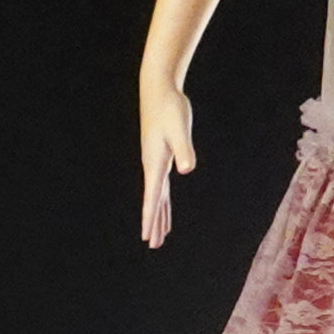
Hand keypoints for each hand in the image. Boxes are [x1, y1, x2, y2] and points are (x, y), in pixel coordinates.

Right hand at [139, 65, 194, 248]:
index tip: (147, 238)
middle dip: (154, 223)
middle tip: (153, 245)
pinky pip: (161, 184)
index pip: (152, 197)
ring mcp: (156, 161)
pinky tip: (163, 203)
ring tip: (159, 232)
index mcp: (155, 163)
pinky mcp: (161, 154)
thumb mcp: (179, 128)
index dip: (150, 219)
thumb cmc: (170, 107)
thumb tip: (186, 168)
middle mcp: (153, 165)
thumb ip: (184, 149)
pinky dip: (162, 198)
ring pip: (157, 194)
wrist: (158, 89)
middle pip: (153, 201)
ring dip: (158, 214)